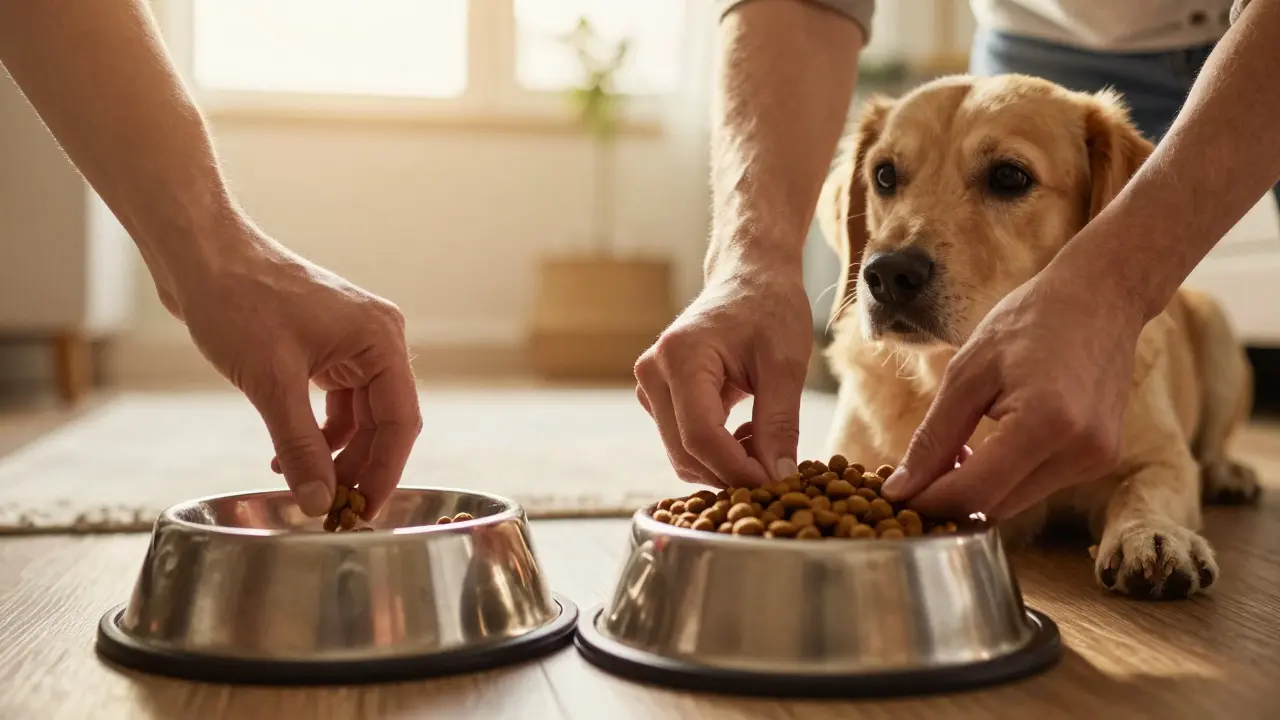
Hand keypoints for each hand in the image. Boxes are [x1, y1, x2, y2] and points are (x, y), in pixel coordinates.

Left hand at [167, 228, 420, 518]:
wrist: (201, 256)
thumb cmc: (239, 301)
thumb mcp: (272, 384)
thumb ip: (300, 447)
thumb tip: (318, 501)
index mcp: (380, 340)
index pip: (401, 421)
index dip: (385, 472)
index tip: (363, 513)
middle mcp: (375, 339)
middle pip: (383, 421)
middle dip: (358, 467)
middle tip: (333, 509)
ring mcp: (350, 342)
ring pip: (359, 415)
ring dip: (335, 453)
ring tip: (305, 485)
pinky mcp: (324, 346)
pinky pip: (335, 401)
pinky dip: (317, 432)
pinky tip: (286, 454)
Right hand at [634, 265, 811, 487]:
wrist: (750, 277)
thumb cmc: (770, 309)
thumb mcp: (786, 364)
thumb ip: (780, 424)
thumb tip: (778, 478)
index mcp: (680, 357)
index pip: (699, 437)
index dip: (737, 470)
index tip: (777, 486)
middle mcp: (653, 373)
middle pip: (686, 452)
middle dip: (734, 472)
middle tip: (781, 471)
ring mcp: (650, 386)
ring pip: (683, 454)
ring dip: (727, 464)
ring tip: (768, 441)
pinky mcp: (658, 397)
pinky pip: (684, 443)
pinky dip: (718, 452)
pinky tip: (750, 434)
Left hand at [880, 264, 1144, 518]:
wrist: (1100, 296)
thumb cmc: (1028, 322)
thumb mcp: (967, 373)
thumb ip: (934, 437)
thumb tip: (901, 489)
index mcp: (1046, 424)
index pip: (974, 494)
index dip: (927, 501)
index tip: (893, 494)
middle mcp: (1080, 452)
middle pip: (995, 508)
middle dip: (948, 499)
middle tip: (914, 476)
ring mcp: (1097, 460)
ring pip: (1016, 503)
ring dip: (977, 490)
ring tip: (953, 452)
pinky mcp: (1102, 460)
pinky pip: (1038, 487)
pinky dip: (1006, 479)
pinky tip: (989, 447)